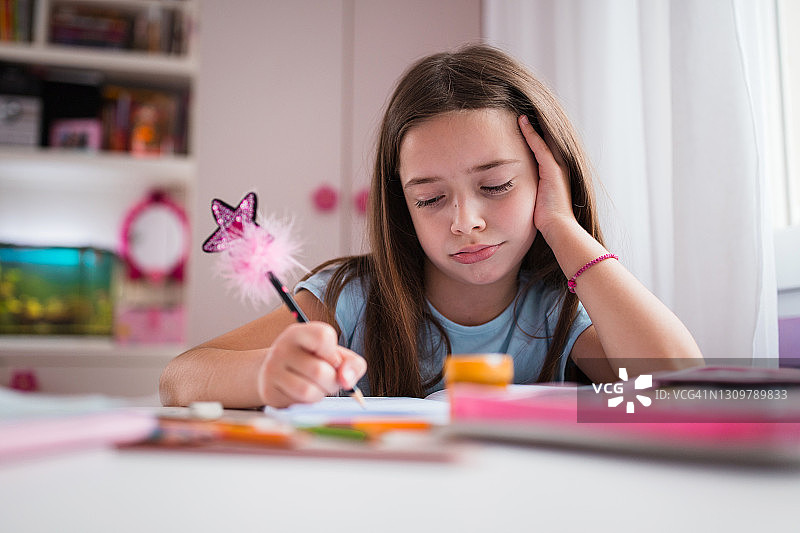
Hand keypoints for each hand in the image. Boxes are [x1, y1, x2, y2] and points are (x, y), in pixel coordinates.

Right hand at [257, 322, 366, 407]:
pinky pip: (298, 404)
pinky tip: (300, 394)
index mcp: (299, 333)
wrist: (278, 374)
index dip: (334, 354)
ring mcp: (271, 370)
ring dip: (320, 394)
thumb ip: (353, 365)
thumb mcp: (336, 356)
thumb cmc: (314, 363)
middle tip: (327, 379)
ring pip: (309, 391)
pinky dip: (306, 403)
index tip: (332, 360)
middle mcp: (282, 348)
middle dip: (332, 382)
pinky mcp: (268, 392)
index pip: (323, 336)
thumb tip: (347, 381)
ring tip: (315, 387)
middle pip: (320, 371)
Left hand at [518, 115, 575, 239]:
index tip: (523, 119)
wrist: (558, 227)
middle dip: (536, 122)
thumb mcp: (537, 198)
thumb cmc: (546, 218)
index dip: (535, 131)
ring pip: (545, 137)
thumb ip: (532, 188)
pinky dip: (531, 133)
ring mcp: (558, 166)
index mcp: (557, 170)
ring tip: (520, 109)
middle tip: (521, 107)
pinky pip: (540, 146)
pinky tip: (521, 121)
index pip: (545, 145)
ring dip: (532, 123)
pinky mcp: (552, 169)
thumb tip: (518, 188)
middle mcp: (560, 164)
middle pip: (548, 136)